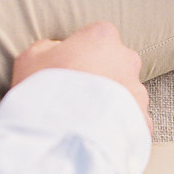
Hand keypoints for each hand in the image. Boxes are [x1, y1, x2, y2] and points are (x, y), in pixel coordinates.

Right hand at [12, 23, 150, 134]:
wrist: (62, 133)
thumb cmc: (44, 89)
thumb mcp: (31, 57)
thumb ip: (49, 47)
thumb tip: (57, 49)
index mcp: (102, 37)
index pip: (95, 37)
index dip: (79, 54)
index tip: (66, 70)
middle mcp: (127, 59)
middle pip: (115, 63)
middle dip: (100, 77)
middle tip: (76, 96)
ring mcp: (138, 91)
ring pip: (125, 94)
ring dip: (110, 103)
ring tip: (84, 121)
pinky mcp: (143, 121)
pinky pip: (131, 122)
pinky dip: (117, 128)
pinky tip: (98, 137)